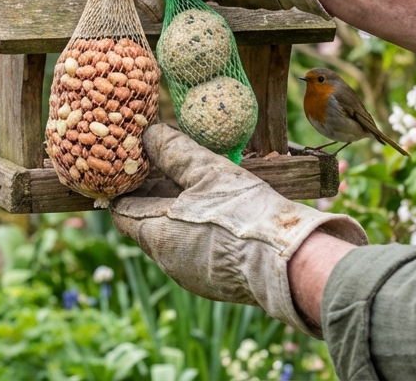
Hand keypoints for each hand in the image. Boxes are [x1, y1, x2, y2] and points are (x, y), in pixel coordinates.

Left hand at [109, 124, 367, 337]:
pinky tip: (215, 213)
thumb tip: (149, 134)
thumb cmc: (245, 214)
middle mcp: (168, 262)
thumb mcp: (208, 172)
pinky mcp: (216, 283)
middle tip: (163, 169)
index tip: (134, 166)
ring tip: (192, 187)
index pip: (122, 212)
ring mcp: (192, 276)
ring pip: (171, 239)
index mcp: (156, 236)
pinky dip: (196, 232)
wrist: (294, 262)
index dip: (126, 187)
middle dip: (152, 198)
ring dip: (176, 215)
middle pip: (145, 225)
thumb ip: (174, 152)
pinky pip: (195, 252)